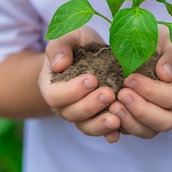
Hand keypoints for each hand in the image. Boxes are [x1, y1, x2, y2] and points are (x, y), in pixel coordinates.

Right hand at [39, 27, 122, 142]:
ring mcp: (80, 115)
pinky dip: (109, 134)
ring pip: (86, 127)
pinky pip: (101, 131)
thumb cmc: (77, 45)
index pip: (55, 96)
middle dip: (90, 106)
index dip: (72, 91)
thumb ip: (60, 47)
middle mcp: (63, 105)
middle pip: (71, 114)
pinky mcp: (97, 120)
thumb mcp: (69, 37)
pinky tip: (119, 132)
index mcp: (51, 86)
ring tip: (116, 118)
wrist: (91, 55)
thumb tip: (59, 64)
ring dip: (100, 125)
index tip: (92, 79)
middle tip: (109, 94)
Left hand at [108, 27, 171, 138]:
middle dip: (141, 110)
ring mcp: (161, 116)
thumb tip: (165, 74)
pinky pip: (134, 132)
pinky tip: (108, 116)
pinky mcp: (144, 121)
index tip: (129, 78)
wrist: (153, 49)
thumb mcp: (170, 39)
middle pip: (165, 122)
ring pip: (149, 131)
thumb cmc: (162, 42)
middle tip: (121, 94)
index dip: (150, 91)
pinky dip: (121, 128)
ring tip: (113, 106)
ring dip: (130, 122)